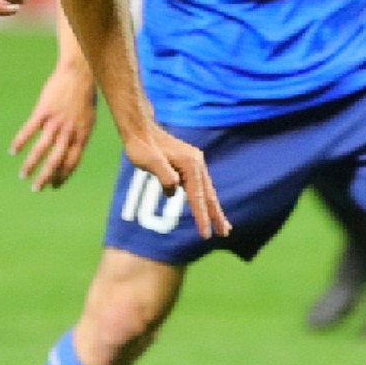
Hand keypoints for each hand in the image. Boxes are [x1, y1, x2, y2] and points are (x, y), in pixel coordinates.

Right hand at [10, 61, 96, 190]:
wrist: (78, 75)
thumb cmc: (84, 97)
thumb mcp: (89, 120)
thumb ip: (80, 136)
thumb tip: (73, 150)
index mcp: (82, 136)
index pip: (72, 163)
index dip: (62, 176)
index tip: (53, 185)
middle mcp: (69, 133)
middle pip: (56, 161)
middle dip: (46, 177)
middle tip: (36, 189)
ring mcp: (56, 123)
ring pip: (41, 150)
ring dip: (31, 165)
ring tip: (22, 176)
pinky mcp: (43, 112)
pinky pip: (30, 131)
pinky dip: (20, 142)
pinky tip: (13, 151)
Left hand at [121, 124, 230, 238]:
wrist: (140, 129)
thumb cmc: (141, 146)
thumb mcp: (149, 160)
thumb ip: (163, 174)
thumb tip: (174, 188)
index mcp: (190, 164)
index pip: (197, 197)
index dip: (201, 217)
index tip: (206, 235)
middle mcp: (197, 164)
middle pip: (208, 195)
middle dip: (216, 215)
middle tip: (225, 233)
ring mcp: (195, 163)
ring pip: (206, 191)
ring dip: (213, 209)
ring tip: (221, 225)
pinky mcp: (189, 164)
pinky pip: (200, 186)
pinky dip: (205, 199)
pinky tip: (205, 208)